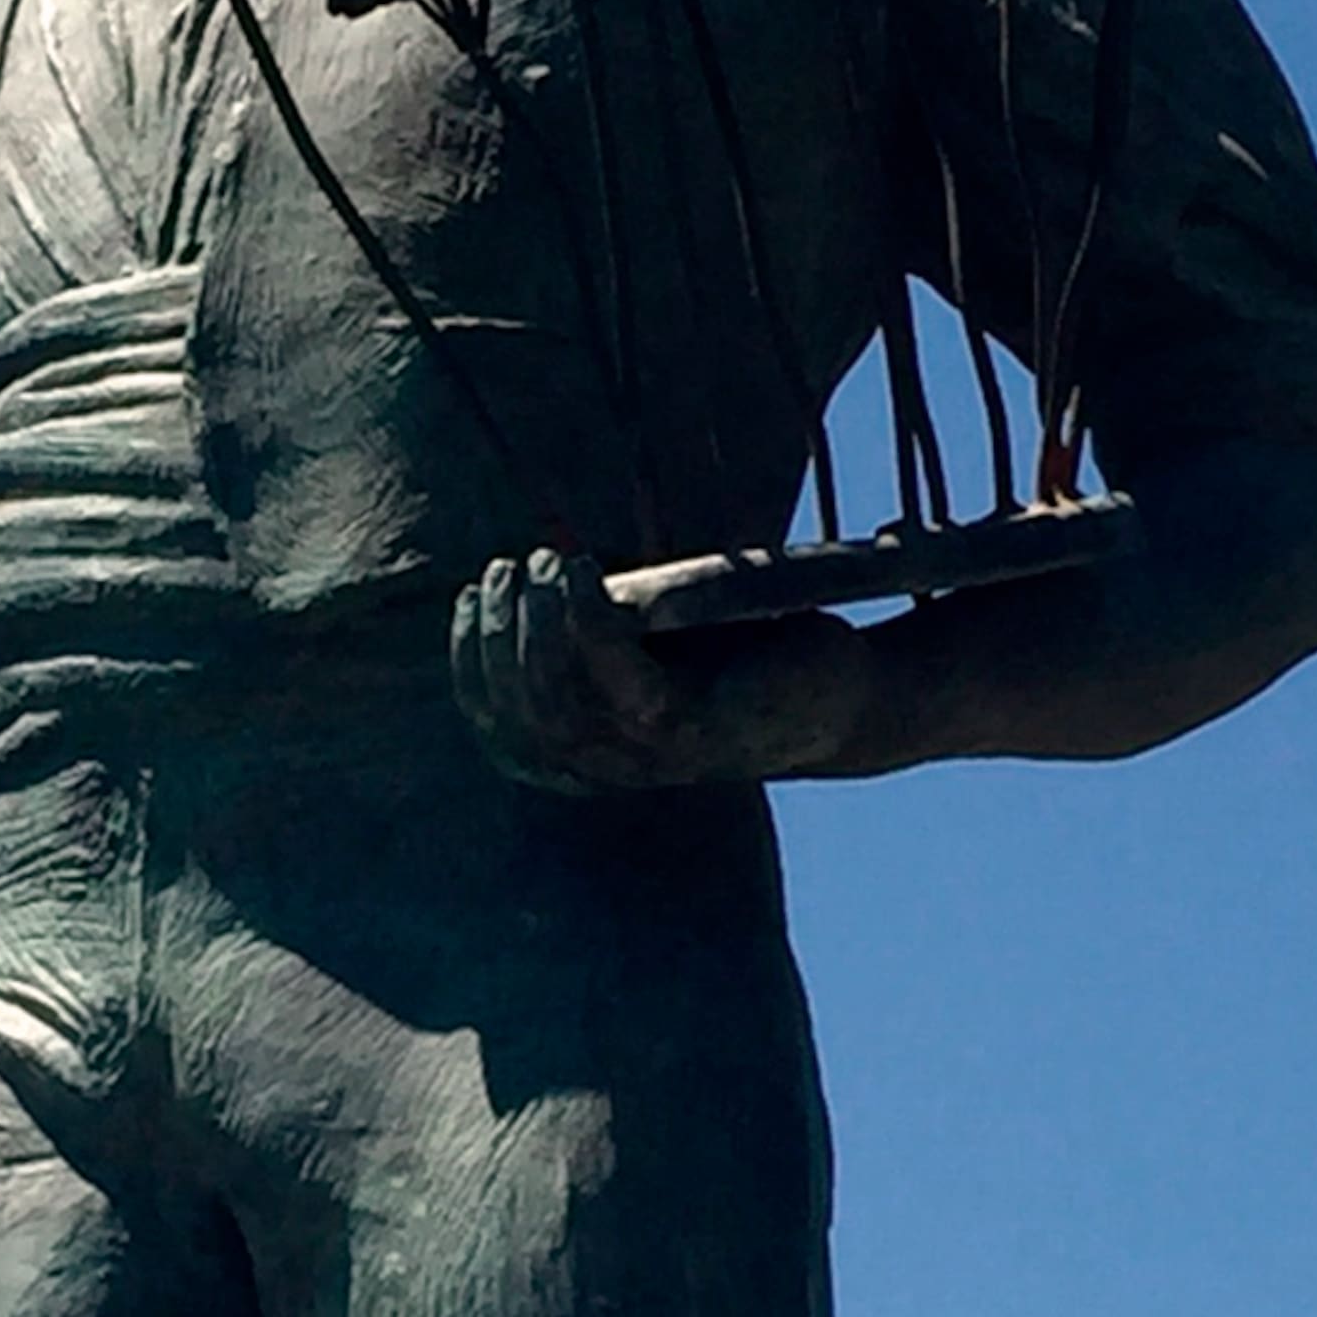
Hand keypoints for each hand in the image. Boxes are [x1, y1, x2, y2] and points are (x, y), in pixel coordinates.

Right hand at [451, 548, 873, 793]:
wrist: (847, 694)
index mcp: (598, 753)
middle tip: (504, 568)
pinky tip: (578, 571)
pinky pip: (616, 676)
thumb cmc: (745, 656)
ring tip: (540, 561)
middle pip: (522, 718)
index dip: (470, 668)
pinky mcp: (696, 725)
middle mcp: (617, 765)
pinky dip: (585, 621)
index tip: (469, 597)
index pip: (504, 734)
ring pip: (557, 705)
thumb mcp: (663, 641)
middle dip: (495, 638)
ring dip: (533, 627)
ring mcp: (655, 752)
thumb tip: (548, 551)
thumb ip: (610, 620)